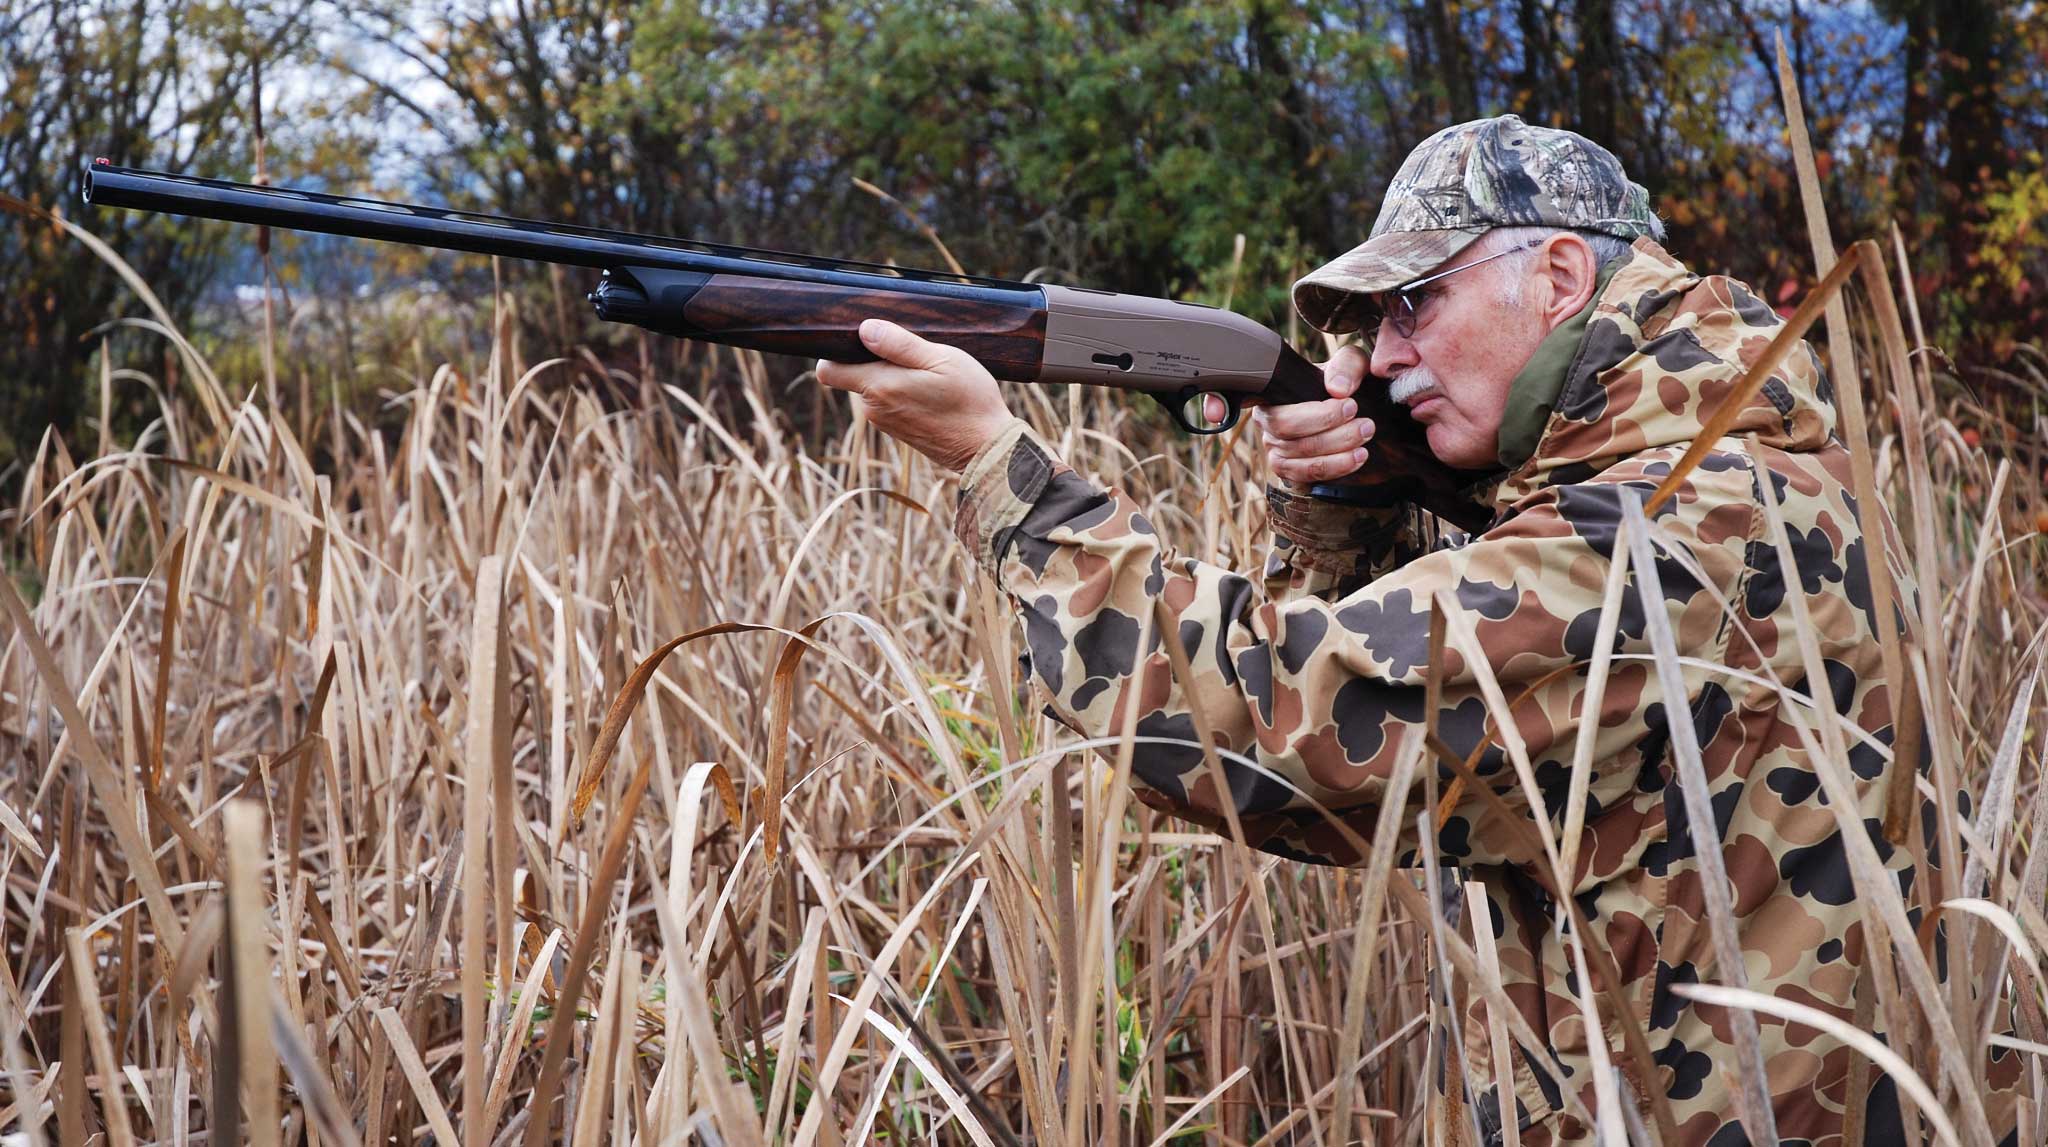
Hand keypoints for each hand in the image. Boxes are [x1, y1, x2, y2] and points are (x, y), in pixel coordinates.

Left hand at [816, 320, 1016, 471]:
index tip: (860, 338)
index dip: (837, 350)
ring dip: (892, 376)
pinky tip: (930, 390)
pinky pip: (888, 403)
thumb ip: (899, 344)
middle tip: (912, 353)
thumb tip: (863, 329)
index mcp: (879, 387)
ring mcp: (886, 422)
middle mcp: (874, 409)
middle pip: (853, 375)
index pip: (829, 370)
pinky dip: (902, 392)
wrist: (988, 448)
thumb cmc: (970, 400)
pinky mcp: (899, 431)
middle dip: (873, 359)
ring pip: (873, 388)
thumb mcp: (940, 359)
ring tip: (928, 372)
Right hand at [1251, 344, 1375, 485]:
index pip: (1284, 413)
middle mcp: (1268, 425)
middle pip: (1292, 438)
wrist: (1348, 405)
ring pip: (1303, 458)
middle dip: (1334, 434)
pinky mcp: (1290, 470)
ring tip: (1366, 439)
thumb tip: (1338, 389)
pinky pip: (1308, 475)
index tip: (1351, 405)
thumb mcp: (1350, 364)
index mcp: (1272, 396)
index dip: (1317, 415)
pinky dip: (1335, 468)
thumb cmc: (1342, 381)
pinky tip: (1357, 457)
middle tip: (1365, 424)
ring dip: (1339, 453)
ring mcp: (1276, 450)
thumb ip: (1346, 366)